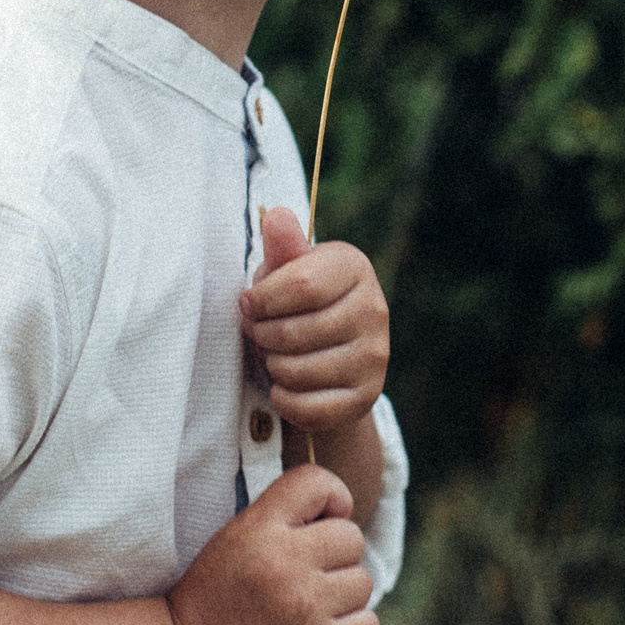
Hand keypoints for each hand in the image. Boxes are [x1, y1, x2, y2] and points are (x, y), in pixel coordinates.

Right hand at [165, 464, 375, 624]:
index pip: (318, 483)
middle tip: (304, 573)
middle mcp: (286, 563)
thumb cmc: (215, 592)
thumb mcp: (236, 534)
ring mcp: (306, 608)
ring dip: (342, 592)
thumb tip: (343, 510)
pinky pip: (368, 624)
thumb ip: (284, 515)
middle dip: (334, 553)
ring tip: (308, 604)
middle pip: (352, 536)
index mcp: (260, 529)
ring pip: (363, 581)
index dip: (330, 498)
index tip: (317, 520)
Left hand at [242, 207, 389, 435]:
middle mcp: (375, 309)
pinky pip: (310, 408)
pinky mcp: (368, 395)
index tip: (249, 304)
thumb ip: (281, 248)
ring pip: (298, 371)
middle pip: (293, 332)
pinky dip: (285, 400)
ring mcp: (375, 355)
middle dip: (262, 337)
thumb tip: (276, 216)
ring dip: (272, 367)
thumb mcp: (286, 272)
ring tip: (274, 356)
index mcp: (354, 267)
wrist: (327, 354)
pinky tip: (284, 386)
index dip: (262, 300)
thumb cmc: (297, 303)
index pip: (300, 285)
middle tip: (259, 334)